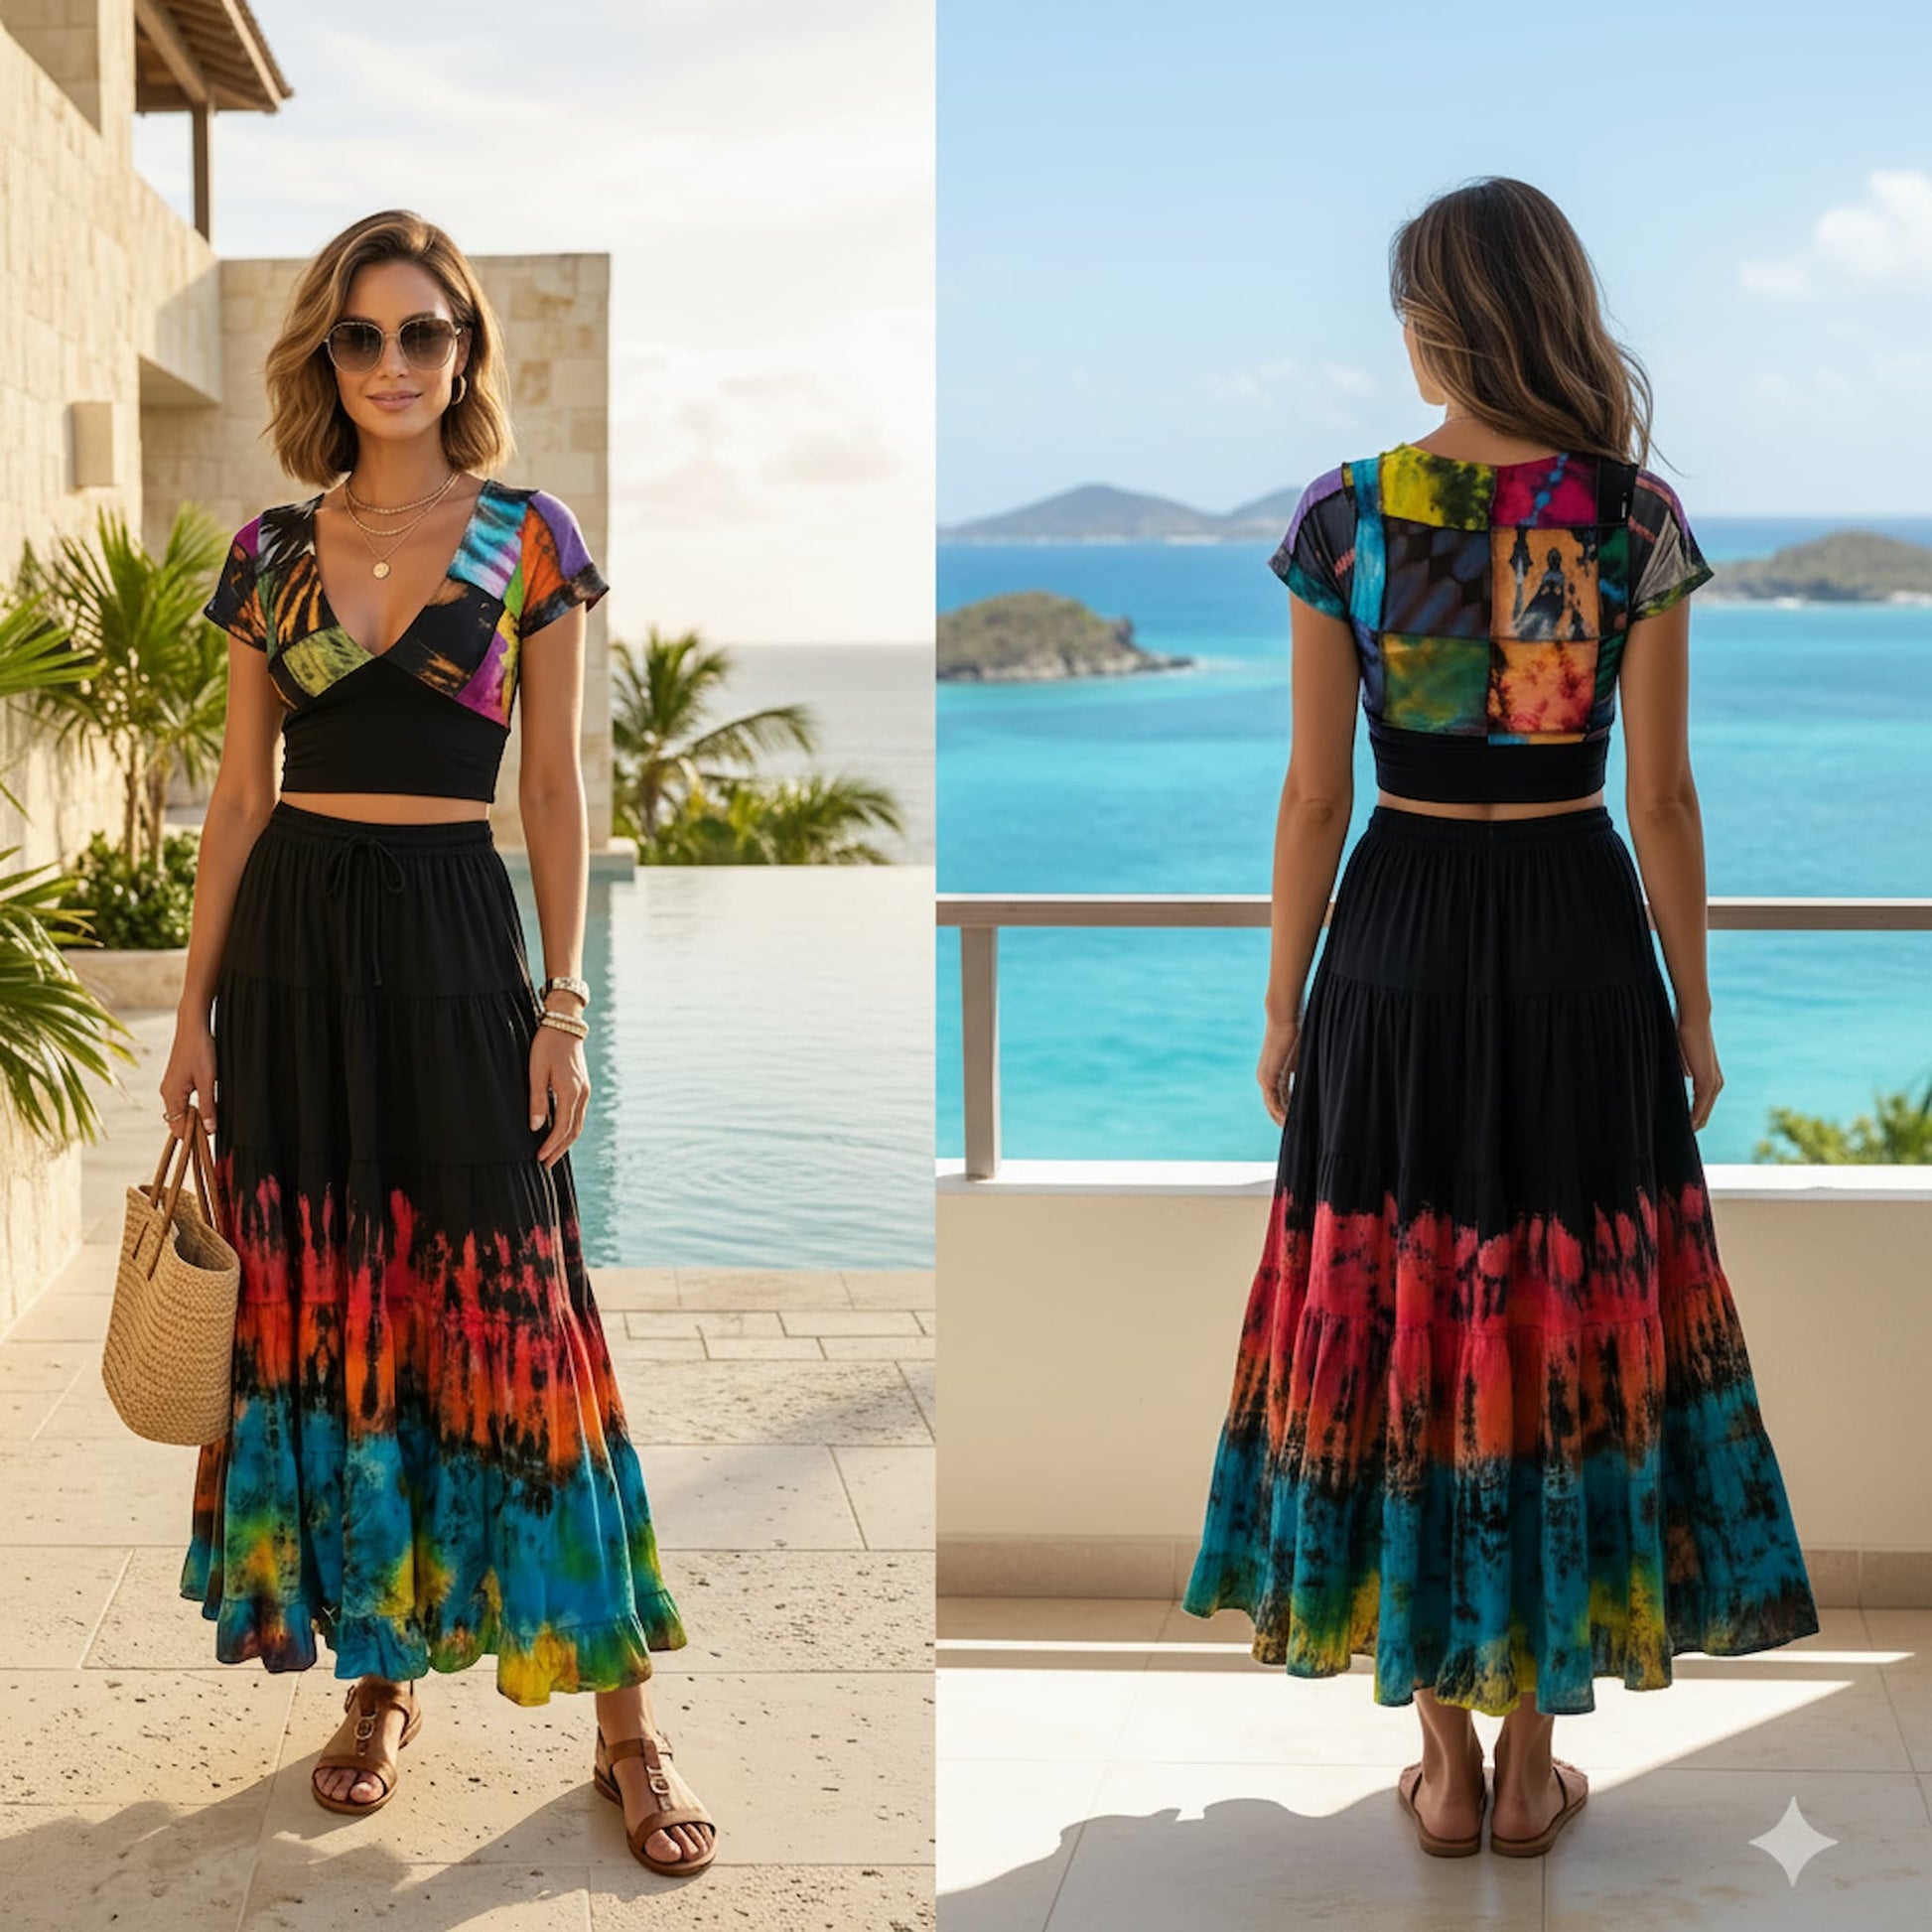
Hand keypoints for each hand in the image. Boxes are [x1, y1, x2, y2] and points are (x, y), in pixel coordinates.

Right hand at [159, 1014, 216, 1141]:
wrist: (192, 1027)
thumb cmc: (200, 1050)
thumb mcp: (208, 1080)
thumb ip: (209, 1106)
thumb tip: (209, 1129)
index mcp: (171, 1095)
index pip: (177, 1128)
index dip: (193, 1136)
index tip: (210, 1140)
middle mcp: (167, 1093)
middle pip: (178, 1122)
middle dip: (195, 1128)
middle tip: (215, 1129)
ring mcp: (170, 1087)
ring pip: (181, 1111)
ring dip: (196, 1117)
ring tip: (214, 1117)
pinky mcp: (176, 1081)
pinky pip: (183, 1101)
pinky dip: (194, 1106)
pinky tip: (208, 1104)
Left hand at [529, 1019, 589, 1168]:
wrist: (565, 1024)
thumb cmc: (546, 1045)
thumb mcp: (536, 1072)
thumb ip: (537, 1100)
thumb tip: (536, 1127)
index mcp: (570, 1091)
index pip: (562, 1127)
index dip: (551, 1146)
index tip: (539, 1158)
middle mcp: (582, 1094)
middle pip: (574, 1131)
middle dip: (560, 1149)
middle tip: (545, 1164)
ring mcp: (585, 1090)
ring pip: (578, 1124)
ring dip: (566, 1141)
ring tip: (552, 1153)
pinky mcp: (583, 1086)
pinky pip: (579, 1114)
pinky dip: (570, 1128)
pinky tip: (560, 1132)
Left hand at [1257, 1012, 1301, 1126]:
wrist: (1284, 1019)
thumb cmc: (1296, 1033)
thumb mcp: (1304, 1058)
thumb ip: (1307, 1072)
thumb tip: (1324, 1081)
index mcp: (1276, 1074)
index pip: (1283, 1098)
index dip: (1292, 1110)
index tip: (1303, 1122)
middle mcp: (1267, 1079)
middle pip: (1276, 1105)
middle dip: (1287, 1119)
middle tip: (1300, 1133)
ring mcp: (1265, 1079)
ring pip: (1273, 1106)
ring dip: (1283, 1119)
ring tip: (1296, 1132)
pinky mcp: (1267, 1077)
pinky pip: (1273, 1101)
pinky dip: (1281, 1112)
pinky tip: (1289, 1122)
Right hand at [1677, 1012, 1722, 1130]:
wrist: (1694, 1019)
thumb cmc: (1685, 1033)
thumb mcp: (1683, 1055)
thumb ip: (1685, 1068)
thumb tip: (1684, 1075)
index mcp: (1710, 1077)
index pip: (1702, 1104)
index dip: (1692, 1116)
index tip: (1680, 1127)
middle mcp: (1716, 1083)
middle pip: (1705, 1112)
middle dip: (1693, 1124)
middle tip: (1680, 1138)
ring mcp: (1713, 1083)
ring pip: (1704, 1111)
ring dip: (1694, 1124)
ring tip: (1682, 1137)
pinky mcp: (1707, 1081)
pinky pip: (1700, 1105)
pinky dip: (1694, 1116)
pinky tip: (1686, 1126)